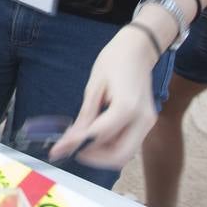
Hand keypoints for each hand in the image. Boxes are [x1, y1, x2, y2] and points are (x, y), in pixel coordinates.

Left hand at [48, 27, 158, 169]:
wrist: (138, 48)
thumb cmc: (114, 61)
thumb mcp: (94, 87)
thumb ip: (84, 117)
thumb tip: (68, 140)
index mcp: (127, 107)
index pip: (99, 136)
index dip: (78, 144)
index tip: (59, 149)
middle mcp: (141, 119)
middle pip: (119, 156)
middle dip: (95, 158)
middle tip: (74, 150)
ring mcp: (147, 122)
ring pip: (125, 153)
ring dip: (103, 154)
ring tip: (83, 141)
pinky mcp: (146, 123)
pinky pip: (128, 143)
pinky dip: (111, 145)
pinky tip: (96, 135)